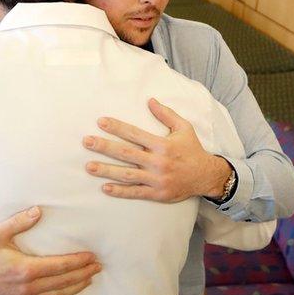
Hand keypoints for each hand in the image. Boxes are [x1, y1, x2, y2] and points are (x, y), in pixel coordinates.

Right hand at [0, 206, 100, 294]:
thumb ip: (19, 222)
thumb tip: (39, 211)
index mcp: (25, 269)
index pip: (60, 266)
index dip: (78, 262)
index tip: (92, 257)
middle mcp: (27, 287)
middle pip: (63, 281)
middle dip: (83, 274)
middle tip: (98, 267)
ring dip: (75, 287)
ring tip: (89, 280)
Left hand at [83, 98, 230, 201]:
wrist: (206, 176)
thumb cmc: (192, 150)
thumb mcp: (184, 128)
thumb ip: (167, 114)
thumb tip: (150, 100)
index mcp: (163, 145)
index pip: (135, 134)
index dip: (117, 127)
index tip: (101, 122)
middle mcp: (158, 162)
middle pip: (126, 153)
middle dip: (104, 146)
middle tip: (87, 141)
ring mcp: (157, 179)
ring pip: (127, 174)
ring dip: (106, 170)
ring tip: (89, 166)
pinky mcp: (157, 193)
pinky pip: (135, 192)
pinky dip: (120, 191)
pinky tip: (105, 187)